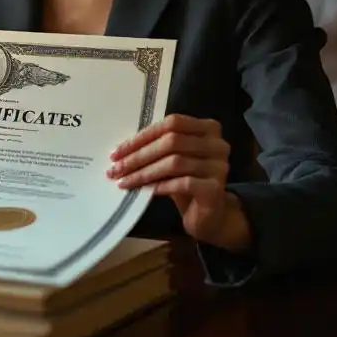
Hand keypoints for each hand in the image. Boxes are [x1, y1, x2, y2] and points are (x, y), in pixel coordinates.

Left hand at [107, 114, 246, 247]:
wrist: (210, 213)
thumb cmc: (186, 180)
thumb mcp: (171, 159)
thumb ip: (156, 147)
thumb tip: (120, 151)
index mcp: (208, 128)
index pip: (172, 123)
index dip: (142, 136)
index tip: (117, 152)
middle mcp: (218, 144)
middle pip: (172, 142)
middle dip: (139, 156)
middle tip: (116, 169)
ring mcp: (219, 166)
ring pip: (175, 163)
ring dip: (144, 173)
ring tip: (124, 182)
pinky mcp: (215, 188)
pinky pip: (183, 183)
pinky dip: (161, 186)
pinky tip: (146, 190)